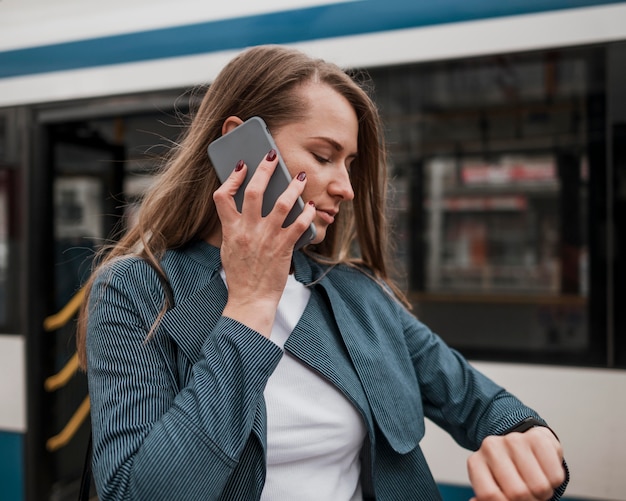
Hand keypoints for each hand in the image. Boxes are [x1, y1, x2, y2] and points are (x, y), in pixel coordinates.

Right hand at [212, 151, 315, 336]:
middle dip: (264, 169)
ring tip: (300, 176)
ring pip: (281, 203)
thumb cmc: (241, 275)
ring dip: (292, 186)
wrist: (250, 300)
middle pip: (253, 191)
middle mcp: (247, 230)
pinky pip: (298, 225)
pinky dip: (306, 213)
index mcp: (230, 229)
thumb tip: (246, 207)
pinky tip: (311, 206)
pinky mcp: (283, 248)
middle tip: (273, 155)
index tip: (241, 165)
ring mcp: (266, 238)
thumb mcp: (229, 248)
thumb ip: (235, 226)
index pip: (222, 196)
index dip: (231, 177)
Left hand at [467, 426, 564, 500]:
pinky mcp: (537, 437)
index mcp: (476, 463)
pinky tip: (545, 473)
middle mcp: (490, 447)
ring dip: (543, 493)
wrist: (525, 444)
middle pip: (517, 493)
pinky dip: (554, 482)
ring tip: (537, 485)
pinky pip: (555, 475)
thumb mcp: (493, 485)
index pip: (489, 495)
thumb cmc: (509, 471)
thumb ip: (488, 495)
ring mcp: (513, 440)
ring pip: (539, 486)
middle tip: (530, 495)